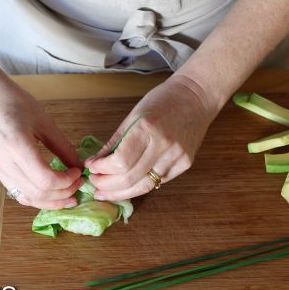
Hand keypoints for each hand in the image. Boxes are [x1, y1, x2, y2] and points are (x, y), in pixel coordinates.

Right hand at [0, 67, 82, 207]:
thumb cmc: (11, 100)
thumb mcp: (43, 120)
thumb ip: (62, 146)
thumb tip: (78, 165)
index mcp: (16, 146)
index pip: (46, 180)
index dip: (67, 181)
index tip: (78, 172)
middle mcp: (3, 162)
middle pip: (37, 193)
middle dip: (63, 194)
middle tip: (78, 185)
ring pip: (27, 197)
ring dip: (50, 200)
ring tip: (68, 194)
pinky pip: (17, 191)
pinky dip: (36, 195)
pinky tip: (50, 190)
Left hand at [84, 74, 219, 199]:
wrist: (197, 97)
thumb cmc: (163, 100)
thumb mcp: (134, 115)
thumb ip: (115, 141)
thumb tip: (95, 162)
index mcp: (147, 128)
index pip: (120, 161)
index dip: (102, 169)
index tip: (91, 168)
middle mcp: (164, 145)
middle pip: (130, 178)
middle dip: (108, 185)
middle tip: (95, 184)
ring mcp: (177, 157)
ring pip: (144, 186)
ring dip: (121, 192)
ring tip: (106, 192)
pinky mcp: (185, 164)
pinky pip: (159, 181)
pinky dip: (140, 185)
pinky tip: (128, 185)